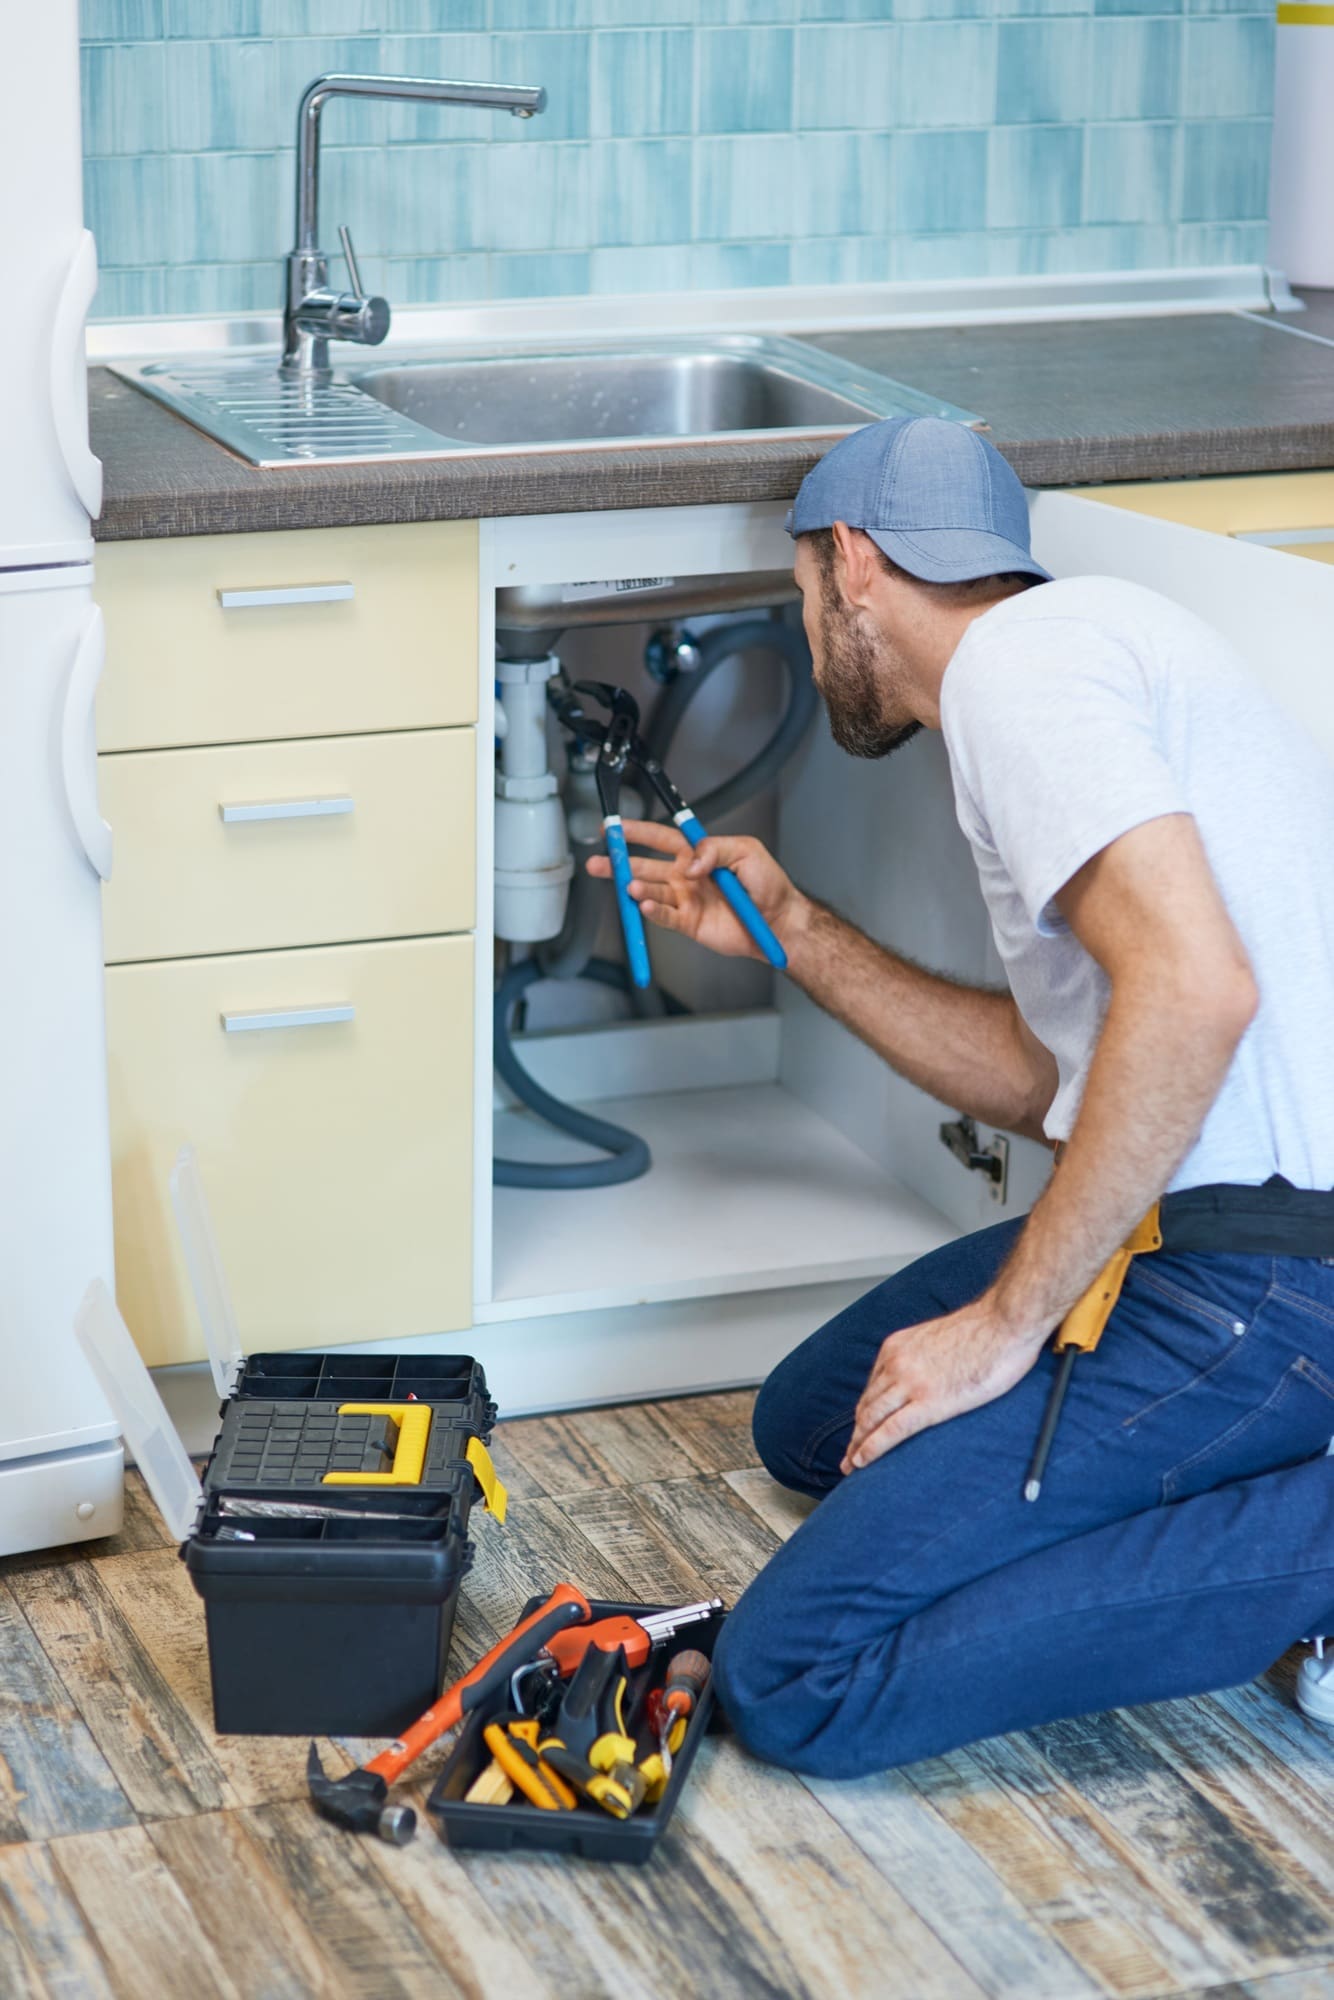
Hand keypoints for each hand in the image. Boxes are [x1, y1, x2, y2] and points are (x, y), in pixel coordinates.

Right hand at [586, 819, 806, 961]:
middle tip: (599, 862)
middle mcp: (685, 876)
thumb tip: (690, 862)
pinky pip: (664, 915)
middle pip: (645, 866)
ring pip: (651, 890)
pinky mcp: (688, 923)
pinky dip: (652, 911)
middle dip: (620, 863)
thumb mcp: (747, 852)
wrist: (778, 922)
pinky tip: (643, 905)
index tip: (615, 828)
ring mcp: (685, 900)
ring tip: (629, 886)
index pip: (660, 838)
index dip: (637, 832)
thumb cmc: (768, 885)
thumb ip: (715, 849)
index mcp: (697, 854)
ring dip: (637, 887)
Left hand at [841, 1293, 1046, 1473]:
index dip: (863, 1414)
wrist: (1004, 1322)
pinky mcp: (929, 1402)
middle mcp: (896, 1364)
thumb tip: (927, 1377)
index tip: (859, 1430)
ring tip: (852, 1466)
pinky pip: (891, 1430)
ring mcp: (910, 1383)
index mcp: (896, 1347)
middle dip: (855, 1434)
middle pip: (866, 1406)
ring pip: (872, 1420)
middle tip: (848, 1456)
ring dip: (858, 1445)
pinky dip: (872, 1448)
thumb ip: (922, 1358)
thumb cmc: (984, 1330)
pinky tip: (863, 1462)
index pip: (871, 1388)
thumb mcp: (937, 1338)